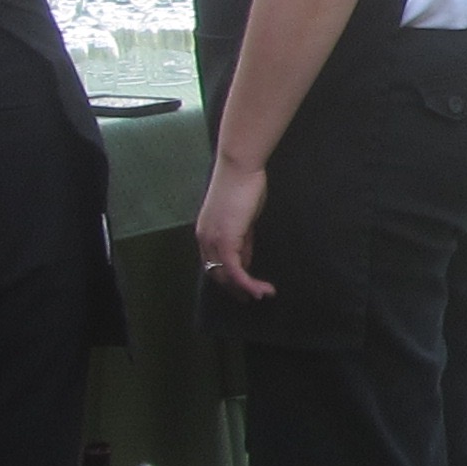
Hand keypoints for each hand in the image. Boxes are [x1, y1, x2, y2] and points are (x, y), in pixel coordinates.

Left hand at [194, 156, 273, 300]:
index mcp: (206, 231)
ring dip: (244, 289)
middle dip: (234, 288)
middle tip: (251, 297)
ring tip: (262, 295)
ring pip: (226, 275)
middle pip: (217, 273)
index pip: (214, 261)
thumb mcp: (243, 217)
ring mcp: (213, 241)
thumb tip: (246, 257)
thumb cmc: (244, 184)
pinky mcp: (225, 241)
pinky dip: (248, 283)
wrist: (240, 168)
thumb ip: (242, 237)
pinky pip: (236, 270)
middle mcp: (205, 239)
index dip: (228, 276)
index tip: (244, 284)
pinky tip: (261, 289)